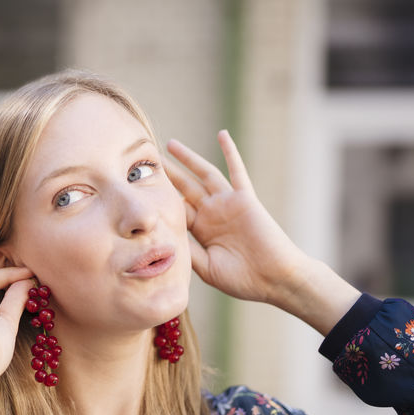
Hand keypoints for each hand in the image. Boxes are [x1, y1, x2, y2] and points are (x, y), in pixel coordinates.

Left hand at [165, 131, 308, 304]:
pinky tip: (222, 135)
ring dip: (188, 159)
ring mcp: (228, 204)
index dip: (159, 199)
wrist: (274, 279)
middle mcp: (212, 214)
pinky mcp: (245, 199)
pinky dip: (230, 152)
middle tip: (148, 159)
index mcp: (201, 231)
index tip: (139, 188)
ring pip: (204, 175)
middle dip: (168, 174)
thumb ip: (188, 251)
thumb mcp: (207, 267)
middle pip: (185, 188)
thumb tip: (165, 239)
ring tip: (170, 144)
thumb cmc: (243, 279)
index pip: (176, 210)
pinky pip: (237, 171)